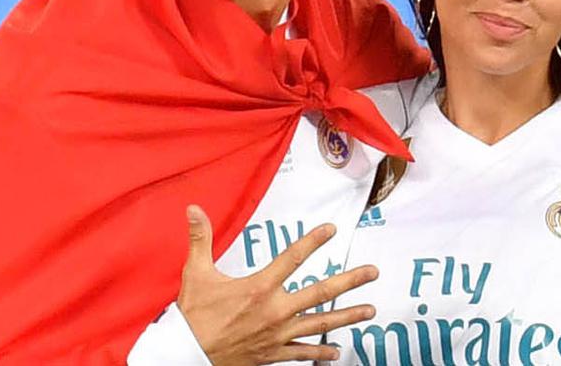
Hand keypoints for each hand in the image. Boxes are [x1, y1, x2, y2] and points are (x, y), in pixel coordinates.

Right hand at [177, 205, 378, 364]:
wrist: (188, 355)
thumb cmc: (194, 316)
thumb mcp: (196, 274)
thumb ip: (200, 239)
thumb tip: (193, 209)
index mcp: (259, 287)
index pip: (292, 258)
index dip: (313, 242)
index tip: (331, 230)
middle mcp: (275, 311)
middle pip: (320, 293)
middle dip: (350, 281)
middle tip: (372, 272)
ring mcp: (277, 334)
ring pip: (320, 324)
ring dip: (347, 317)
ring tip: (370, 310)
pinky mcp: (273, 353)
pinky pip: (302, 354)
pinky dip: (321, 354)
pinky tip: (337, 353)